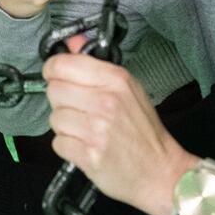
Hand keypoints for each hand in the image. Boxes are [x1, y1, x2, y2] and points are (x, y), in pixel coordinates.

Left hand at [42, 50, 187, 214]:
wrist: (160, 171)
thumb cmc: (143, 131)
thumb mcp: (128, 89)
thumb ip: (95, 66)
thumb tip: (71, 43)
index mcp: (116, 80)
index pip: (62, 64)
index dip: (54, 71)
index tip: (59, 78)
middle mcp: (105, 102)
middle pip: (54, 91)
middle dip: (62, 101)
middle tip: (80, 110)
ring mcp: (96, 130)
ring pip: (54, 118)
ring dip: (65, 127)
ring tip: (86, 131)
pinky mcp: (88, 156)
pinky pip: (57, 143)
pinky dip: (68, 147)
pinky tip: (85, 146)